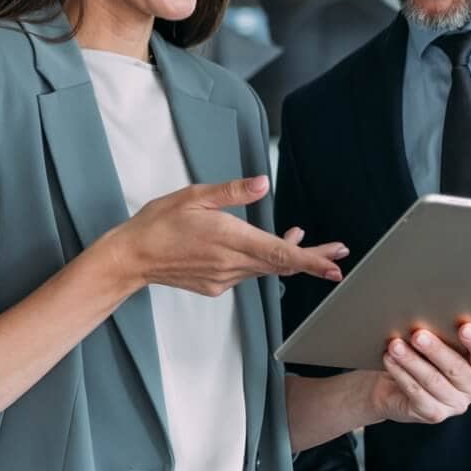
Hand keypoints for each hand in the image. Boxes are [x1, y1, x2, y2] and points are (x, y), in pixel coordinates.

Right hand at [113, 177, 345, 297]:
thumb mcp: (194, 195)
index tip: (334, 266)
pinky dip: (260, 261)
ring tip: (302, 238)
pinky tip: (260, 248)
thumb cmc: (159, 223)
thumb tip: (262, 184)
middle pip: (281, 265)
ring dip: (285, 256)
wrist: (133, 257)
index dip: (311, 260)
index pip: (280, 254)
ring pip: (264, 268)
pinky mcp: (215, 286)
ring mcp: (224, 278)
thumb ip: (232, 192)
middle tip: (338, 253)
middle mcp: (231, 263)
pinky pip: (245, 273)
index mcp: (229, 238)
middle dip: (312, 258)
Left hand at [370, 323, 470, 423]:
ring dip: (412, 361)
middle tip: (417, 334)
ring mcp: (455, 403)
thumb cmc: (420, 356)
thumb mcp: (435, 340)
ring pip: (433, 381)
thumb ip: (445, 329)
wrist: (393, 385)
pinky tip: (390, 361)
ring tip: (395, 345)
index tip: (464, 327)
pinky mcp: (434, 414)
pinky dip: (402, 375)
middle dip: (436, 350)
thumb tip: (445, 308)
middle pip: (456, 368)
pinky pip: (417, 394)